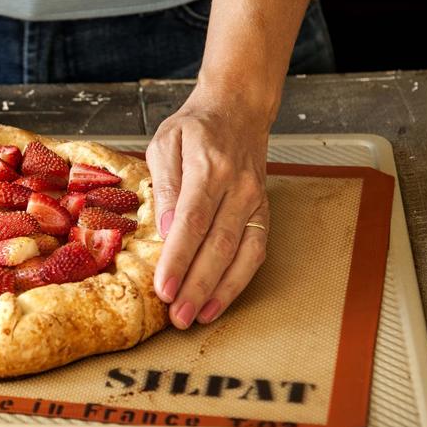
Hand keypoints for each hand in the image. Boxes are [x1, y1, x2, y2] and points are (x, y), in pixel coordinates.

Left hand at [145, 84, 270, 328]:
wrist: (238, 109)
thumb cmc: (195, 127)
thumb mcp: (165, 143)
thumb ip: (165, 185)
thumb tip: (164, 230)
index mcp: (210, 167)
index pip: (193, 221)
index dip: (179, 258)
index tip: (164, 287)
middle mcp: (238, 188)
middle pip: (218, 244)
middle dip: (197, 285)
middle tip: (176, 316)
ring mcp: (255, 202)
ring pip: (241, 254)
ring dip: (218, 291)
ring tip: (195, 317)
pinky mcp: (262, 212)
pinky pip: (255, 252)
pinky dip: (238, 281)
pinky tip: (218, 302)